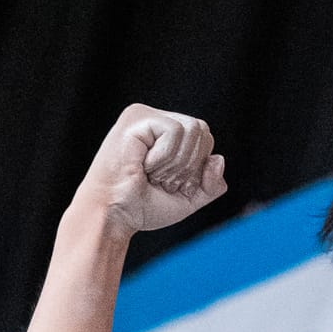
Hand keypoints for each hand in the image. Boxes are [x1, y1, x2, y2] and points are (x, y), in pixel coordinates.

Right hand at [80, 104, 227, 235]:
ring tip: (152, 174)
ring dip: (176, 163)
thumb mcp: (187, 198)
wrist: (113, 215)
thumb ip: (211, 184)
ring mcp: (144, 116)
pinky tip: (143, 166)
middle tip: (162, 180)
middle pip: (202, 129)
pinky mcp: (137, 118)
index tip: (172, 184)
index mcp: (165, 135)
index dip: (198, 167)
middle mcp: (155, 120)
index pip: (204, 137)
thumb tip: (218, 159)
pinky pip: (174, 131)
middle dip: (190, 165)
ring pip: (192, 129)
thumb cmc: (142, 207)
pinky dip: (164, 157)